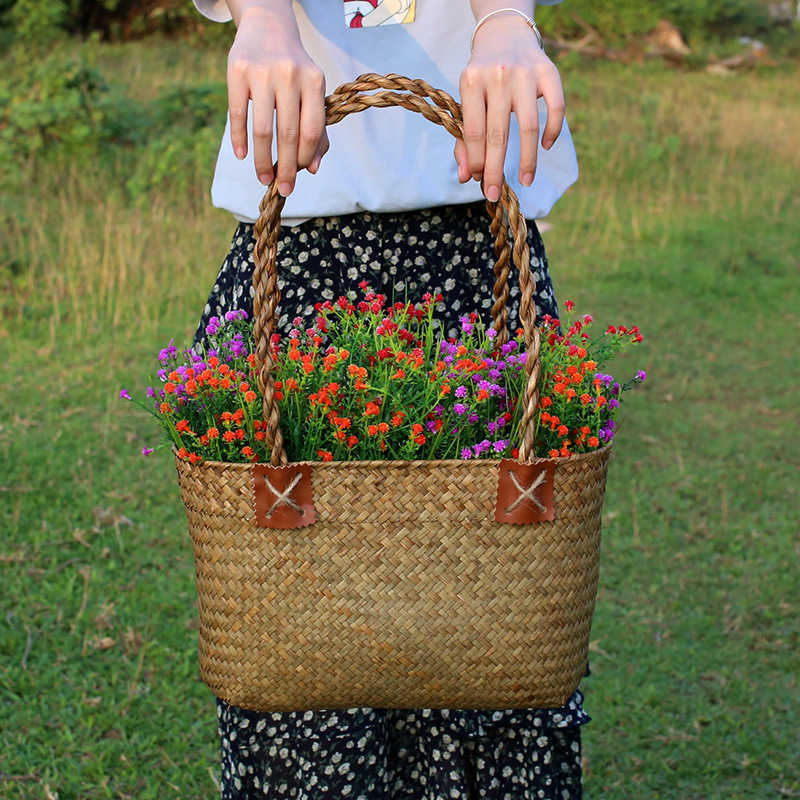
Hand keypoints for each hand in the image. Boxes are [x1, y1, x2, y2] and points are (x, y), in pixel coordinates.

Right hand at [226, 4, 328, 195]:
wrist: (267, 26)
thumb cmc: (294, 70)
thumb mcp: (311, 92)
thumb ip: (316, 129)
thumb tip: (313, 168)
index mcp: (313, 81)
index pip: (311, 130)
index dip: (305, 158)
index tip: (299, 177)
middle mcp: (289, 74)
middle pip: (288, 134)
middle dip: (286, 168)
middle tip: (284, 190)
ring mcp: (262, 71)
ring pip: (263, 129)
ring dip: (261, 160)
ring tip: (263, 178)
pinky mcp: (237, 70)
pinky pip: (238, 114)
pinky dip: (240, 139)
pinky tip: (242, 156)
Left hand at [455, 14, 565, 201]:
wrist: (505, 34)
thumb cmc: (482, 78)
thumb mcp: (467, 100)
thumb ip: (463, 139)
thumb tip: (466, 177)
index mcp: (472, 81)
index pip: (473, 132)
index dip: (476, 161)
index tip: (478, 182)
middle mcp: (498, 76)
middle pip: (497, 134)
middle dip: (496, 169)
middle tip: (494, 194)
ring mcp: (525, 73)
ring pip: (528, 126)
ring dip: (528, 159)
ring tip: (526, 180)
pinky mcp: (549, 71)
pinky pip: (556, 108)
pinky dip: (552, 132)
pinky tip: (545, 146)